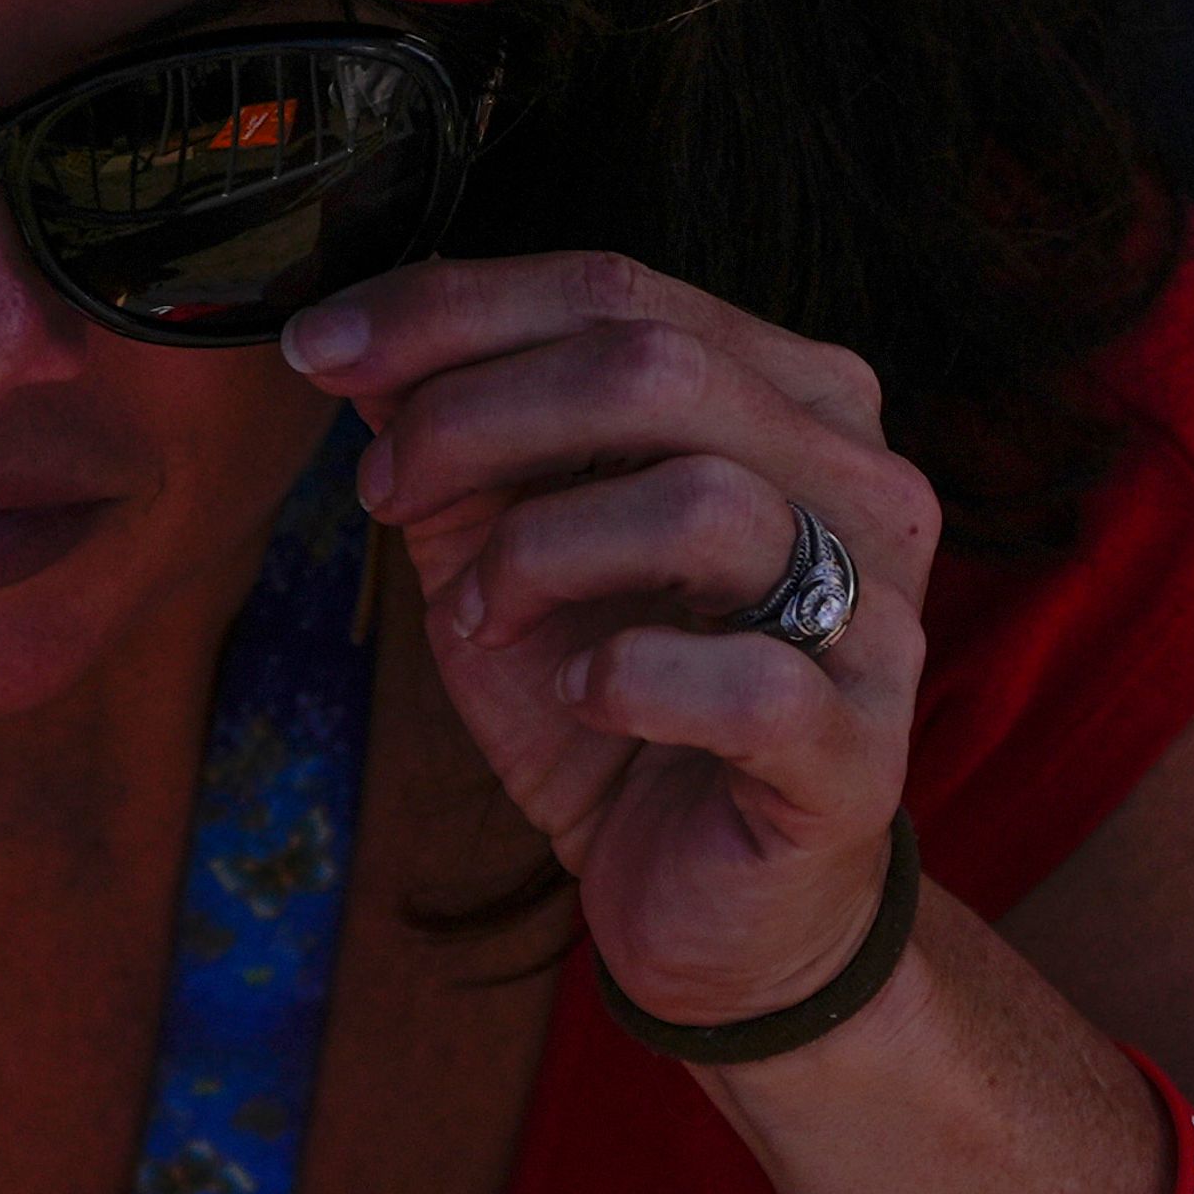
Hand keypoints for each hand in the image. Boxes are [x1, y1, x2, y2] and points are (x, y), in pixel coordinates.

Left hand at [282, 253, 936, 1029]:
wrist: (709, 905)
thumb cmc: (610, 697)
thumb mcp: (503, 543)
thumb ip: (452, 432)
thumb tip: (352, 335)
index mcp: (785, 396)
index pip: (612, 288)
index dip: (447, 308)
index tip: (315, 351)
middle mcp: (858, 479)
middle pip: (653, 366)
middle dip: (472, 417)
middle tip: (383, 493)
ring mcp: (878, 614)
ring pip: (703, 502)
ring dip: (538, 551)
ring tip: (479, 616)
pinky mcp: (859, 751)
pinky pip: (748, 682)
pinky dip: (625, 678)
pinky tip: (577, 693)